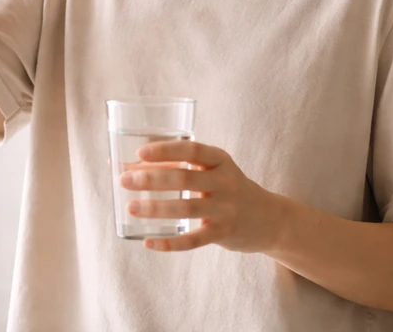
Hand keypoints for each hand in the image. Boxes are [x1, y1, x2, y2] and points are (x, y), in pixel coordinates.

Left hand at [119, 140, 285, 253]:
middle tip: (124, 180)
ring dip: (155, 208)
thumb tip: (125, 165)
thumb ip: (176, 166)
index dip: (165, 150)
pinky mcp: (223, 233)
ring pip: (185, 208)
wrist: (268, 218)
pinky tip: (148, 242)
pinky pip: (193, 240)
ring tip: (131, 207)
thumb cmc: (227, 188)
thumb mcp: (211, 171)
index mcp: (220, 160)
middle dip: (151, 179)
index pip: (191, 150)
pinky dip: (169, 243)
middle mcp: (225, 181)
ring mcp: (226, 208)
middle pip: (183, 178)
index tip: (140, 153)